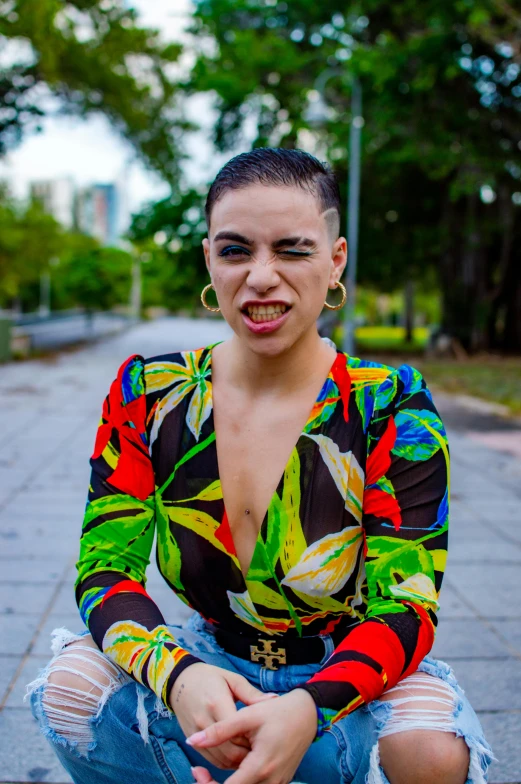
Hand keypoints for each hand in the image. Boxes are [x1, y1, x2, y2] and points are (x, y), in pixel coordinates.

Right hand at [169, 662, 276, 769]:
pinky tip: (237, 755)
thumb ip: (252, 694)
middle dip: (247, 754)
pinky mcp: (193, 741)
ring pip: (221, 759)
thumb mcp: (232, 680)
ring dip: (237, 761)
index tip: (266, 738)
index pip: (238, 732)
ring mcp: (196, 734)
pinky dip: (226, 762)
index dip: (253, 739)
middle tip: (262, 750)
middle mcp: (204, 721)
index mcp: (217, 703)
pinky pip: (211, 760)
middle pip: (230, 750)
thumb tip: (274, 699)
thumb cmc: (210, 678)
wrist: (181, 681)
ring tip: (252, 754)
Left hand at [187, 687, 317, 783]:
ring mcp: (278, 783)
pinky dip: (242, 782)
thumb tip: (192, 741)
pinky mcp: (281, 781)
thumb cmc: (277, 711)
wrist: (308, 713)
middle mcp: (271, 781)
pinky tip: (234, 766)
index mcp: (260, 767)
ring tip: (212, 771)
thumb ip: (219, 731)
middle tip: (199, 771)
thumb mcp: (247, 716)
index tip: (196, 771)